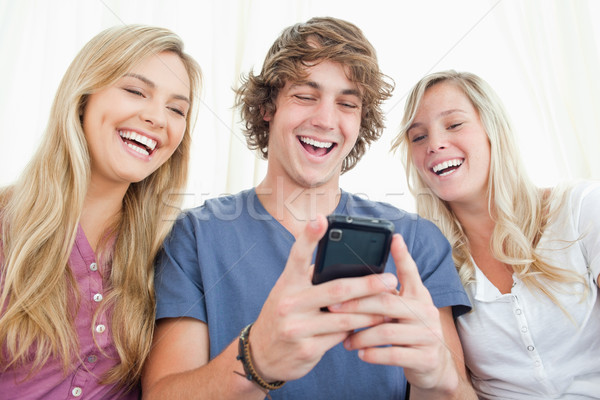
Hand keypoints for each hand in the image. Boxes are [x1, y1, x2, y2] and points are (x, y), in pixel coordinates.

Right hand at [248, 215, 397, 382]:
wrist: (262, 355)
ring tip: (389, 306)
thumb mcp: (288, 293)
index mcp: (287, 284)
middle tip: (390, 279)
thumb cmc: (282, 316)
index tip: (322, 219)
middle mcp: (289, 303)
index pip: (297, 255)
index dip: (310, 236)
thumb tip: (345, 262)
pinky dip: (358, 331)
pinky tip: (370, 327)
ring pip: (345, 317)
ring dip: (371, 312)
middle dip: (367, 284)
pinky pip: (341, 338)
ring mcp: (297, 328)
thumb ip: (310, 279)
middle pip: (336, 290)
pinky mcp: (307, 350)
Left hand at [331, 234, 458, 391]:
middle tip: (332, 308)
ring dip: (361, 335)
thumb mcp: (402, 309)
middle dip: (357, 304)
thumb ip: (386, 295)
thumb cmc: (407, 331)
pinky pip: (394, 355)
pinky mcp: (426, 358)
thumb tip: (354, 279)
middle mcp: (427, 311)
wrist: (432, 366)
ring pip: (387, 331)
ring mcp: (429, 335)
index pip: (411, 272)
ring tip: (345, 340)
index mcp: (419, 296)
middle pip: (387, 302)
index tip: (394, 237)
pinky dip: (373, 354)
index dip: (403, 255)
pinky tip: (361, 353)